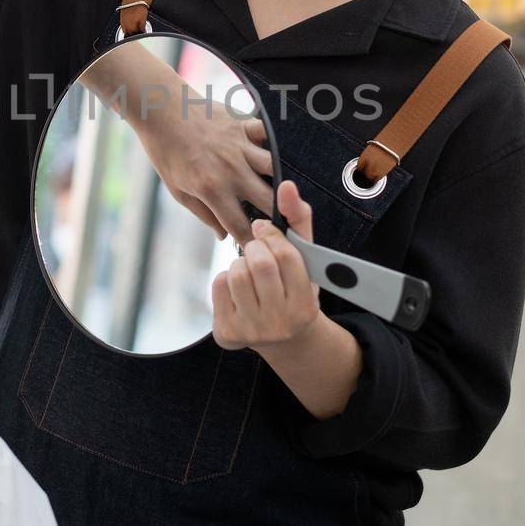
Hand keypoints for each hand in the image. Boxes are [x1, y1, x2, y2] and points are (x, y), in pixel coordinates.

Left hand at [140, 106, 273, 243]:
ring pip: (275, 168)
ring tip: (288, 192)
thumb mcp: (178, 190)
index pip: (240, 225)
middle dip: (278, 215)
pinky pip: (269, 134)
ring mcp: (240, 146)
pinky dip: (276, 142)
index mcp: (212, 190)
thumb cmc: (166, 152)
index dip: (253, 241)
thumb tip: (223, 235)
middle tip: (284, 224)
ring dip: (282, 181)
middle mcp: (231, 170)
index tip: (261, 248)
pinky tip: (284, 152)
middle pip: (268, 200)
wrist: (161, 111)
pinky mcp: (243, 125)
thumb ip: (204, 215)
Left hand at [212, 181, 318, 350]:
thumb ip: (298, 221)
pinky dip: (226, 277)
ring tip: (249, 268)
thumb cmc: (294, 288)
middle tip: (256, 249)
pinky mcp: (228, 332)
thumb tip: (287, 186)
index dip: (272, 236)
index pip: (287, 256)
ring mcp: (252, 331)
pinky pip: (219, 285)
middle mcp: (280, 323)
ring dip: (240, 262)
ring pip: (237, 273)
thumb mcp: (305, 260)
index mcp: (305, 305)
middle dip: (255, 248)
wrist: (283, 339)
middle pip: (259, 264)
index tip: (264, 230)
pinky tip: (238, 287)